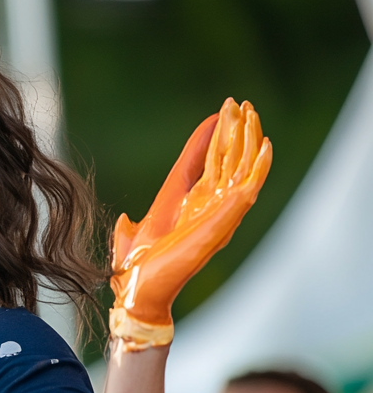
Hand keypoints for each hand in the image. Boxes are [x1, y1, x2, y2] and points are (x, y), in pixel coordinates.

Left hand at [110, 98, 271, 349]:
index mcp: (182, 204)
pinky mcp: (222, 221)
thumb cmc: (136, 272)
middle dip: (233, 131)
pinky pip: (246, 190)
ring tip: (251, 112)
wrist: (138, 290)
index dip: (210, 138)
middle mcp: (203, 206)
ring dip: (247, 140)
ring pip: (239, 168)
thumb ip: (128, 229)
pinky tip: (266, 146)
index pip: (201, 162)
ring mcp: (215, 212)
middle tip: (239, 102)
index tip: (218, 114)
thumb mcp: (130, 239)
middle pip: (225, 159)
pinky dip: (258, 168)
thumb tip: (125, 220)